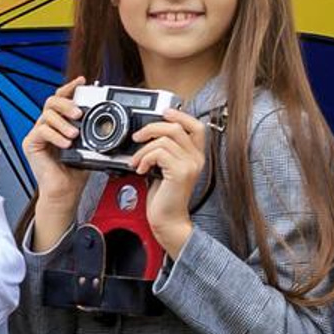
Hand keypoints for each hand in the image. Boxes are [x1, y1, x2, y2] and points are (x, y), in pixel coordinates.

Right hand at [20, 84, 86, 244]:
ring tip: (74, 134)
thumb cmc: (76, 170)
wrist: (66, 191)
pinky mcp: (30, 144)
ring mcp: (37, 134)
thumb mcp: (89, 145)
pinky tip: (66, 143)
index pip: (62, 99)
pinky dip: (55, 135)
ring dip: (63, 122)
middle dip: (67, 103)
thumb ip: (92, 129)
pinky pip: (41, 131)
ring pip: (47, 115)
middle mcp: (47, 125)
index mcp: (60, 123)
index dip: (71, 87)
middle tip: (79, 113)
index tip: (83, 81)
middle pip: (52, 101)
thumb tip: (106, 115)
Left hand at [132, 107, 210, 254]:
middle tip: (138, 137)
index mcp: (195, 156)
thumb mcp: (164, 170)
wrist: (167, 221)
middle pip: (176, 128)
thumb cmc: (164, 199)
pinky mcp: (180, 172)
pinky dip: (144, 158)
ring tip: (136, 162)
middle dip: (152, 128)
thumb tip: (148, 137)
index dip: (180, 115)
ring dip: (143, 149)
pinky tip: (140, 169)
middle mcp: (196, 158)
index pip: (196, 126)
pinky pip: (159, 153)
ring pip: (164, 140)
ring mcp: (190, 165)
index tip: (164, 113)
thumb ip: (163, 153)